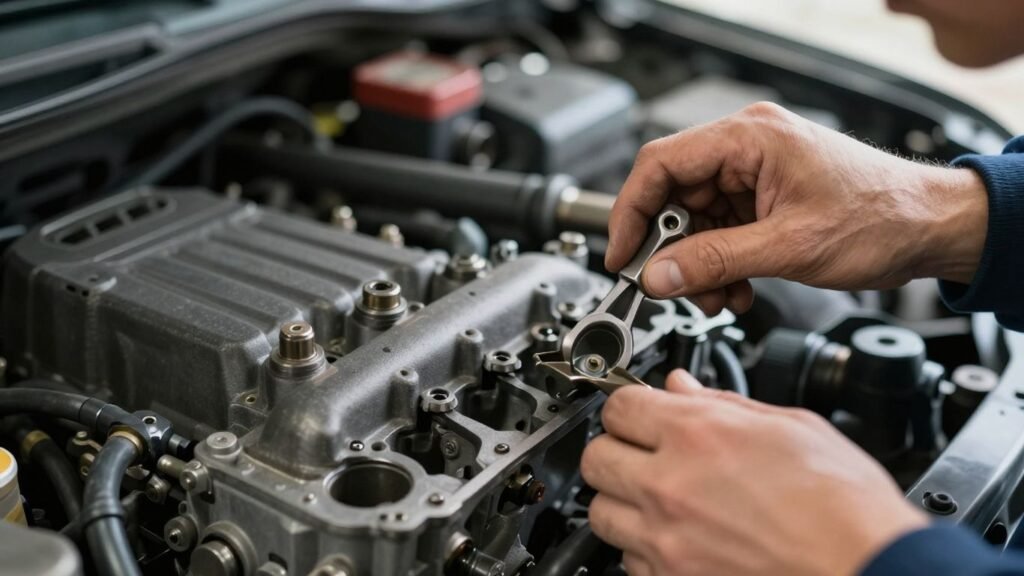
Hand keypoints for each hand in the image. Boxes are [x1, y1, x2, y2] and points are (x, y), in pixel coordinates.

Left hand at [580, 370, 928, 575]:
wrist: (868, 570)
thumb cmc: (844, 505)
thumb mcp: (791, 427)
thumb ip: (723, 404)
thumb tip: (682, 388)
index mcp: (698, 435)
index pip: (618, 405)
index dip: (629, 405)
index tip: (639, 412)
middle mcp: (670, 485)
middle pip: (595, 457)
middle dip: (616, 450)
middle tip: (643, 453)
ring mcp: (666, 540)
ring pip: (601, 512)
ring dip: (623, 502)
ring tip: (659, 500)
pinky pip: (628, 560)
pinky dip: (644, 549)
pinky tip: (677, 537)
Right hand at [607, 102, 987, 314]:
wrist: (932, 229)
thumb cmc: (883, 216)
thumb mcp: (788, 246)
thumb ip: (714, 261)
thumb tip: (657, 276)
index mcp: (748, 138)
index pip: (659, 165)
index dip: (631, 213)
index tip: (621, 256)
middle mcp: (745, 150)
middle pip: (673, 198)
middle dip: (671, 251)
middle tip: (671, 288)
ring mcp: (753, 175)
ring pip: (694, 223)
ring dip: (698, 267)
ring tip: (718, 297)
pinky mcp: (763, 200)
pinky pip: (719, 234)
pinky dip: (720, 267)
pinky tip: (737, 291)